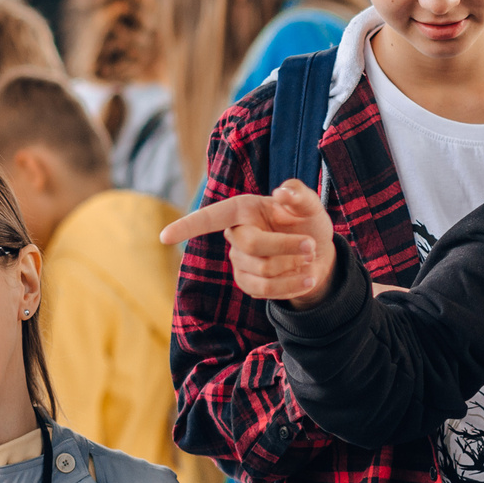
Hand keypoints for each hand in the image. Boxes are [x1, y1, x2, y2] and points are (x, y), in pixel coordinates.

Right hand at [160, 179, 338, 306]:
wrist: (319, 255)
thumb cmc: (309, 223)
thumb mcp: (312, 206)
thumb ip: (300, 195)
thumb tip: (281, 192)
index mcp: (243, 209)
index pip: (211, 218)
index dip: (188, 226)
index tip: (164, 237)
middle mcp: (236, 234)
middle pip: (252, 246)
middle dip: (285, 247)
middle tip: (311, 245)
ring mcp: (239, 261)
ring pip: (262, 271)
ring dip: (293, 266)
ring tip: (311, 259)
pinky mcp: (247, 283)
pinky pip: (265, 290)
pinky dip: (292, 285)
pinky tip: (308, 278)